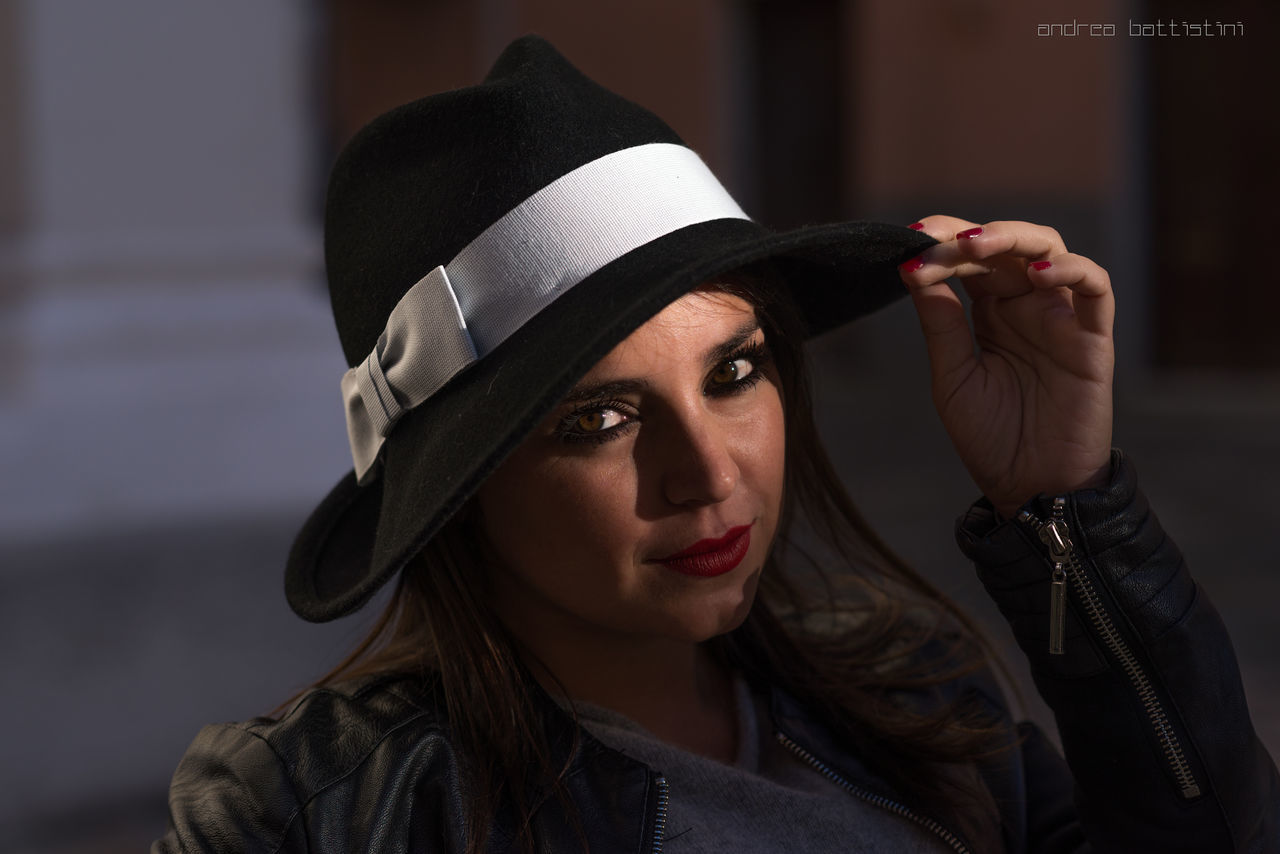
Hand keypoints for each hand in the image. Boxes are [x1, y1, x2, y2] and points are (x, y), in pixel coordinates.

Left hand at [898, 217, 1114, 518]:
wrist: (1031, 488)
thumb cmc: (992, 437)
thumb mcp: (953, 377)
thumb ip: (941, 325)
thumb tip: (913, 269)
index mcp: (990, 313)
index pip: (968, 262)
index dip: (941, 245)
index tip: (907, 241)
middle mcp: (1026, 306)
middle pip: (1004, 247)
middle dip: (967, 236)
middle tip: (933, 237)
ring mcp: (1061, 317)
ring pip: (1050, 250)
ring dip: (1012, 239)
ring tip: (974, 245)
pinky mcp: (1093, 338)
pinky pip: (1095, 288)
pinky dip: (1072, 270)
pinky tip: (1038, 275)